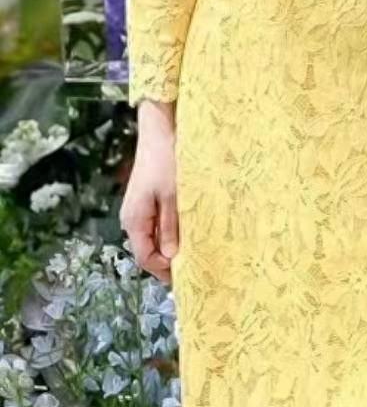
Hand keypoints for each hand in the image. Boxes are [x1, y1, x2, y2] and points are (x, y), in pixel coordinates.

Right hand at [121, 102, 178, 283]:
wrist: (159, 130)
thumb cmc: (166, 161)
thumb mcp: (173, 196)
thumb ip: (171, 227)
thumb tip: (171, 257)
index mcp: (134, 220)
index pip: (145, 257)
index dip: (163, 270)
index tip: (186, 276)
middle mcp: (132, 218)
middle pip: (148, 249)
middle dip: (168, 259)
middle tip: (194, 264)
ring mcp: (139, 209)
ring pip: (154, 237)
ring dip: (171, 244)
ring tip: (194, 249)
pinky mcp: (147, 200)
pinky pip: (157, 224)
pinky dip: (170, 230)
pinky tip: (187, 229)